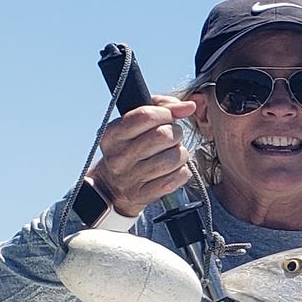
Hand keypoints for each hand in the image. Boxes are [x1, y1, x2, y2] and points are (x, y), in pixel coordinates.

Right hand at [95, 99, 195, 214]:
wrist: (113, 186)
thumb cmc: (131, 147)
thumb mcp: (136, 122)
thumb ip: (162, 106)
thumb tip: (189, 107)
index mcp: (113, 135)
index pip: (146, 116)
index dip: (166, 113)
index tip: (169, 116)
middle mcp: (119, 157)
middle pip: (163, 136)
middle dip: (176, 132)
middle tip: (173, 136)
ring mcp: (130, 178)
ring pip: (174, 157)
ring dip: (180, 153)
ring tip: (172, 153)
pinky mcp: (144, 194)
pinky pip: (178, 177)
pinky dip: (182, 171)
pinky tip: (173, 169)